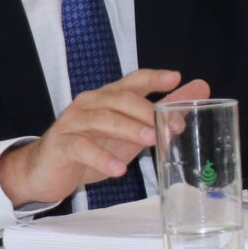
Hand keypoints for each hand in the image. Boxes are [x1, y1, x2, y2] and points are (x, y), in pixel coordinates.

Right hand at [0, 68, 204, 207]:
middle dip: (149, 111)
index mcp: (109, 97)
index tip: (176, 78)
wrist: (47, 170)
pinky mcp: (61, 144)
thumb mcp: (131, 132)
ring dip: (129, 129)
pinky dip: (101, 158)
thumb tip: (200, 89)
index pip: (133, 80)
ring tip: (151, 141)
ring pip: (103, 119)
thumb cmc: (93, 147)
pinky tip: (118, 169)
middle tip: (173, 126)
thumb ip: (162, 112)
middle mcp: (91, 103)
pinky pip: (81, 147)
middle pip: (121, 99)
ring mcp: (73, 122)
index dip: (154, 78)